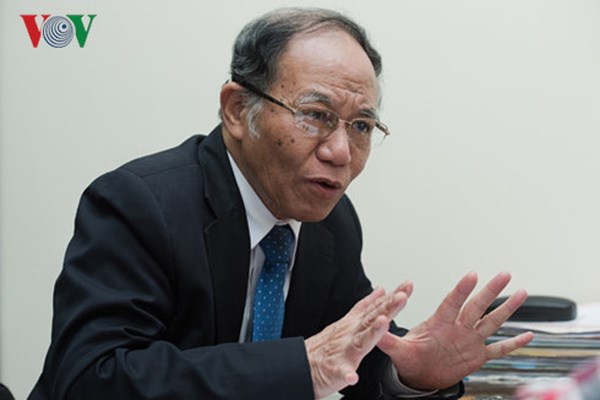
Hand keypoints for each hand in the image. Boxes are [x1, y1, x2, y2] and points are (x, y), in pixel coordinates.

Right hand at [305, 282, 412, 398]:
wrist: (301, 364)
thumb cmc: (326, 348)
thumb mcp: (348, 323)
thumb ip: (366, 308)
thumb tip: (381, 290)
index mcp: (355, 325)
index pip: (377, 308)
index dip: (393, 296)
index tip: (407, 285)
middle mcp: (350, 334)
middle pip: (373, 318)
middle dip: (388, 307)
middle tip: (402, 296)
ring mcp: (343, 351)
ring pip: (361, 340)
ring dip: (373, 331)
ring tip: (384, 322)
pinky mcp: (334, 370)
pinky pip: (342, 372)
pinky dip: (347, 373)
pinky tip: (353, 376)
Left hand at [377, 272, 533, 390]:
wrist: (420, 374)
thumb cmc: (410, 358)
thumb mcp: (398, 350)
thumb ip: (389, 340)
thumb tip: (376, 329)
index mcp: (439, 322)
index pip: (452, 303)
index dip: (462, 290)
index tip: (471, 275)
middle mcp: (458, 327)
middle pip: (477, 306)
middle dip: (490, 291)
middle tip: (504, 274)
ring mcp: (469, 340)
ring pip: (491, 322)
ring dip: (507, 309)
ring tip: (521, 292)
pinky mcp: (477, 356)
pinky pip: (498, 349)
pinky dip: (513, 343)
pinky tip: (528, 335)